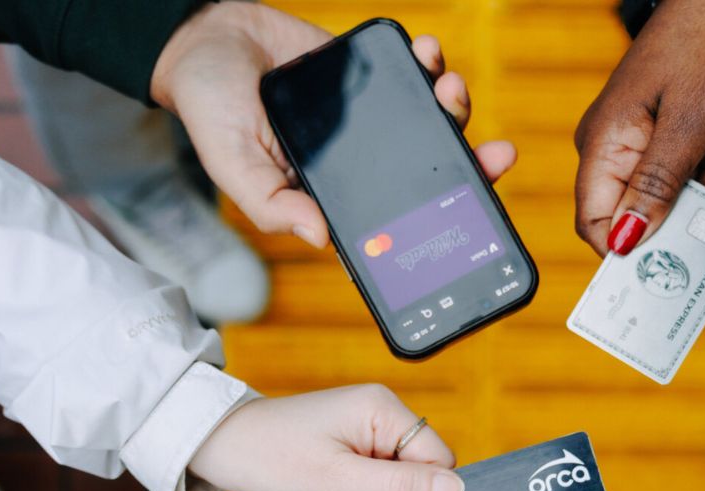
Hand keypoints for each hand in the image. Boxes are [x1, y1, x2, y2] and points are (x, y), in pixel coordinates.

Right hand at [151, 3, 516, 247]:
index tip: (470, 217)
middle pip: (428, 172)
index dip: (435, 221)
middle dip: (470, 166)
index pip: (394, 220)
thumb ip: (273, 206)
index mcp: (334, 196)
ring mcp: (371, 122)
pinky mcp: (372, 78)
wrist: (207, 37)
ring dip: (455, 108)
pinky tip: (430, 54)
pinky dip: (430, 64)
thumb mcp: (234, 167)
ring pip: (431, 122)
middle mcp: (362, 164)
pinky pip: (413, 75)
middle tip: (497, 156)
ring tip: (451, 90)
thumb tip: (321, 239)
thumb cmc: (213, 111)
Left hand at [188, 383, 464, 490]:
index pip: (439, 460)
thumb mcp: (342, 481)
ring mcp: (368, 427)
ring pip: (398, 483)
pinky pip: (377, 480)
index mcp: (384, 410)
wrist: (226, 448)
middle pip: (420, 473)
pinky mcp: (356, 442)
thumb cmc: (275, 458)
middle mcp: (382, 412)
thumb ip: (403, 486)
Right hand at [575, 0, 704, 255]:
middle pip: (649, 216)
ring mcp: (645, 146)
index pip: (598, 224)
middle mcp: (617, 152)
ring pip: (684, 199)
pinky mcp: (673, 140)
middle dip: (702, 210)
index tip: (678, 260)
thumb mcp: (690, 123)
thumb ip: (657, 187)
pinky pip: (700, 174)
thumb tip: (624, 244)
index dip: (634, 250)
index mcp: (604, 147)